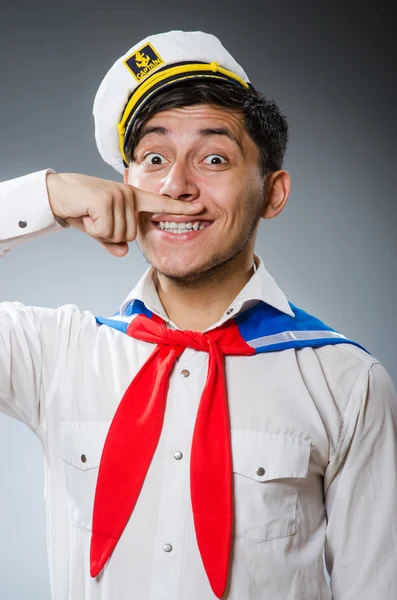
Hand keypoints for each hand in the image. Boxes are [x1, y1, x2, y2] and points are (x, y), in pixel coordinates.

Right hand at [46, 173, 202, 256]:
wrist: (57, 193)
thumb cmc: (80, 208)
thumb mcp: (98, 228)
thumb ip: (112, 241)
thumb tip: (123, 252)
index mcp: (132, 199)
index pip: (161, 204)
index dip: (180, 208)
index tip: (200, 208)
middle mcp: (128, 195)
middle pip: (131, 235)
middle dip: (111, 234)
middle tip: (95, 219)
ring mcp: (119, 196)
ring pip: (119, 234)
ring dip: (101, 231)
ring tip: (90, 214)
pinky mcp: (107, 200)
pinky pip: (106, 231)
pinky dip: (93, 228)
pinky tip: (85, 214)